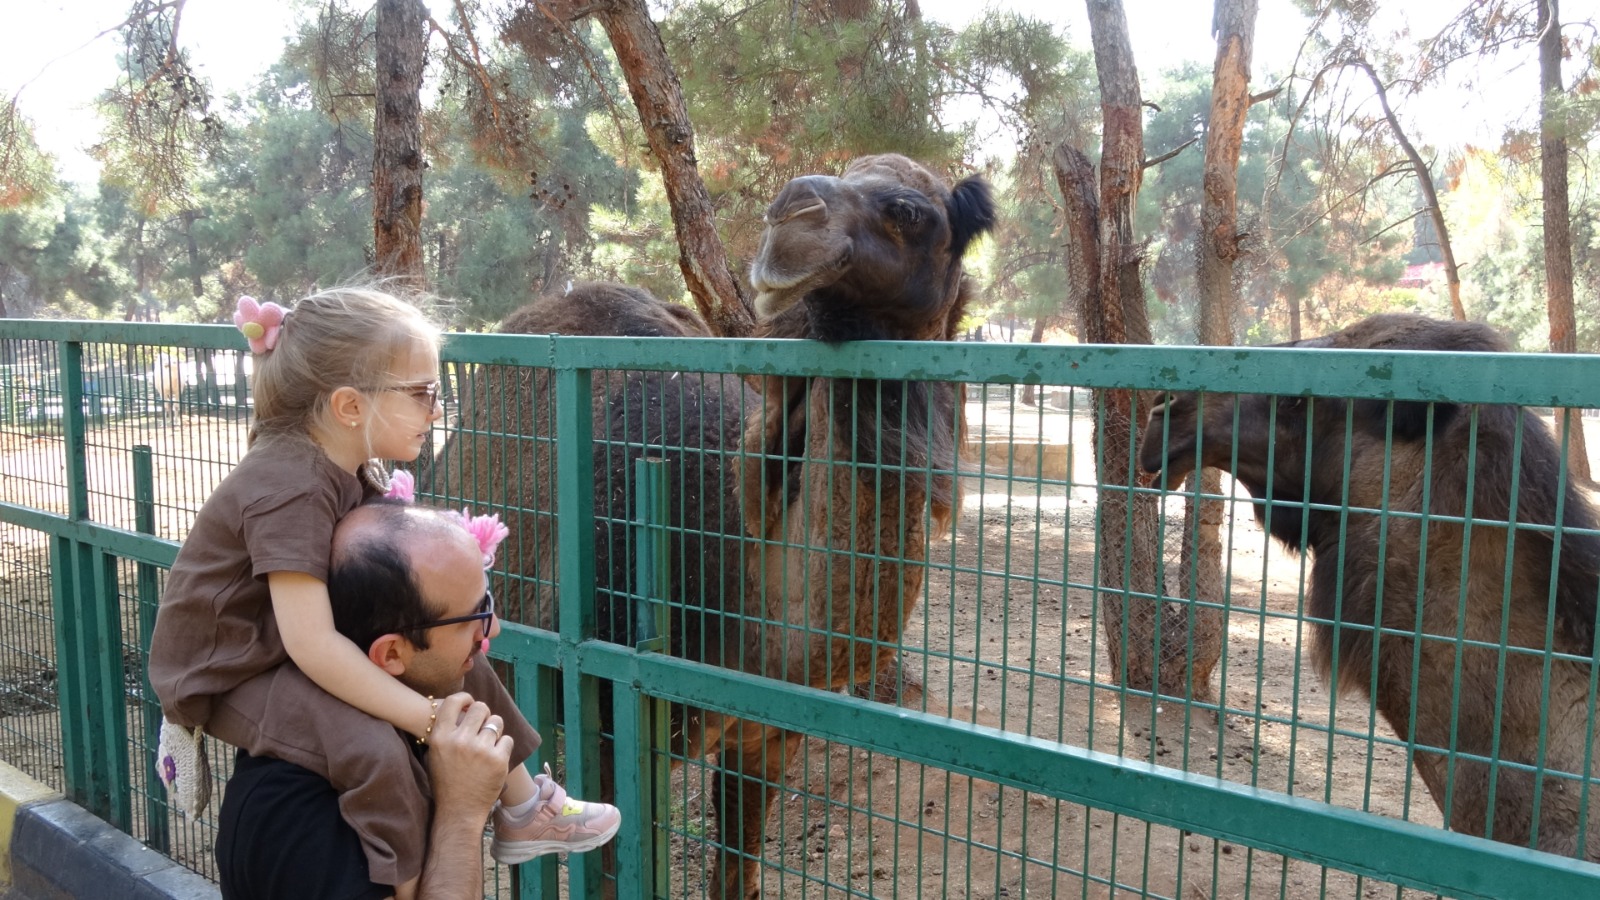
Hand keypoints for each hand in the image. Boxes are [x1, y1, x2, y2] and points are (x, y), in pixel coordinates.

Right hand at [424, 693, 510, 819]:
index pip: (453, 701)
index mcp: (440, 737)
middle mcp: (460, 740)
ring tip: (489, 743)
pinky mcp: (498, 760)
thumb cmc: (446, 782)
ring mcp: (480, 750)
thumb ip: (446, 732)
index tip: (469, 703)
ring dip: (495, 730)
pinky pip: (507, 739)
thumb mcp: (435, 754)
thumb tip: (461, 708)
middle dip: (484, 714)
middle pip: (480, 708)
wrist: (459, 811)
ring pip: (496, 722)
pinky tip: (495, 758)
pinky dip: (504, 747)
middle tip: (482, 726)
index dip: (464, 698)